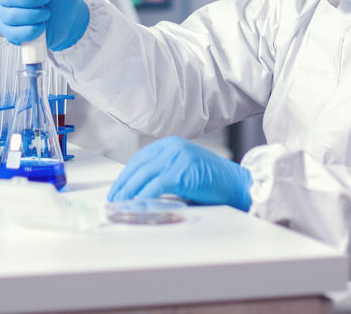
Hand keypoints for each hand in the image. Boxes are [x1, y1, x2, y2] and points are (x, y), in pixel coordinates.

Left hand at [108, 136, 251, 210]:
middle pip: (138, 166)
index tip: (118, 187)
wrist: (236, 184)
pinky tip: (136, 205)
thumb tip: (140, 187)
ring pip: (143, 175)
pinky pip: (155, 186)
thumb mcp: (184, 168)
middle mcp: (172, 146)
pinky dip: (143, 197)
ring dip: (128, 192)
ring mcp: (177, 157)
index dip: (126, 174)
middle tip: (113, 198)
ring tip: (120, 204)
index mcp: (171, 143)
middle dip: (123, 184)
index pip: (141, 158)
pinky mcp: (181, 172)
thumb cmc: (212, 181)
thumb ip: (165, 171)